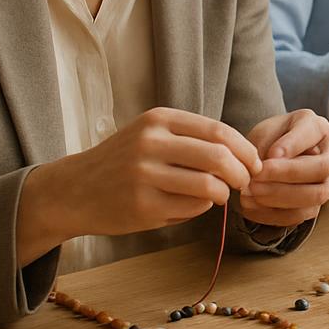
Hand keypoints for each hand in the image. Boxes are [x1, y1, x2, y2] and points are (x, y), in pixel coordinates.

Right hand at [21, 107, 262, 261]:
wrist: (73, 190)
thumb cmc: (124, 161)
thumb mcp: (152, 134)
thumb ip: (192, 139)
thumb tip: (245, 155)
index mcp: (158, 120)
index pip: (219, 131)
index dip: (245, 149)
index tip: (255, 163)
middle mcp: (150, 143)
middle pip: (219, 157)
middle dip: (242, 173)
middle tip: (246, 182)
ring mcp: (144, 175)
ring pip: (209, 185)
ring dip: (224, 193)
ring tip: (221, 195)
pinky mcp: (142, 205)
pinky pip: (191, 208)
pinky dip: (202, 208)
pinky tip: (193, 205)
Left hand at [240, 109, 328, 226]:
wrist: (268, 158)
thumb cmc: (268, 141)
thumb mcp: (265, 132)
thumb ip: (269, 144)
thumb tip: (274, 160)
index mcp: (319, 128)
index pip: (313, 135)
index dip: (291, 146)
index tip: (267, 155)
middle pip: (322, 168)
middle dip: (286, 175)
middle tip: (255, 178)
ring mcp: (328, 181)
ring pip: (316, 196)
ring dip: (279, 197)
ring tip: (249, 193)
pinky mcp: (315, 205)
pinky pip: (300, 215)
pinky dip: (272, 213)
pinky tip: (251, 205)